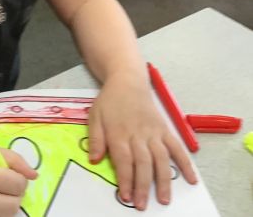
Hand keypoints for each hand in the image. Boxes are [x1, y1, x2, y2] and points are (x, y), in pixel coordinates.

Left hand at [87, 74, 196, 210]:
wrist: (128, 80)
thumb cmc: (109, 100)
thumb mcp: (94, 116)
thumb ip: (95, 139)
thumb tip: (94, 160)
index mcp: (118, 132)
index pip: (124, 160)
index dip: (125, 179)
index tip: (126, 196)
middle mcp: (138, 134)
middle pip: (143, 163)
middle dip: (143, 186)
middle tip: (143, 205)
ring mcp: (154, 132)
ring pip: (161, 158)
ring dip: (163, 180)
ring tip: (164, 199)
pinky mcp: (165, 129)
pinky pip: (177, 147)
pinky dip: (185, 163)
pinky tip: (191, 179)